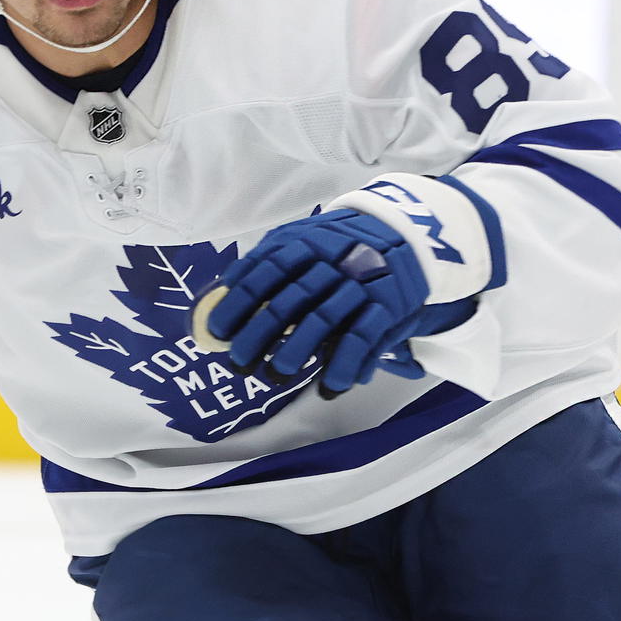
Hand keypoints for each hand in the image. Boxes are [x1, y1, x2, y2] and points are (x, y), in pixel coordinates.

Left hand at [194, 210, 432, 396]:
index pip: (262, 274)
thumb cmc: (336, 245)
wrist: (401, 233)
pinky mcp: (385, 306)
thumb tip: (219, 294)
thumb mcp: (299, 239)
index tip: (218, 333)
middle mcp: (328, 262)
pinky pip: (362, 339)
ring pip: (321, 321)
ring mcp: (358, 285)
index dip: (237, 305)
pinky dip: (343, 366)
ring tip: (276, 376)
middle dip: (259, 336)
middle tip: (240, 364)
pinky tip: (328, 388)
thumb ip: (263, 262)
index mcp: (302, 244)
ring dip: (295, 353)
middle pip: (288, 302)